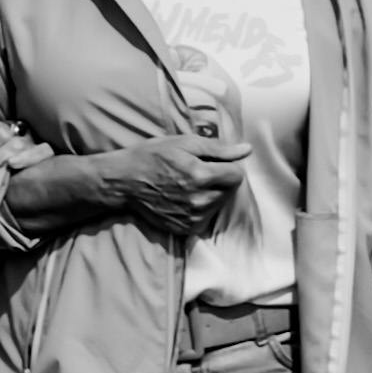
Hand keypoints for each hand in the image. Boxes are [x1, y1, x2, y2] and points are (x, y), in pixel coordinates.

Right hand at [89, 130, 247, 237]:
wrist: (124, 182)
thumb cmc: (153, 156)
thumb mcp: (184, 143)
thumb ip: (219, 149)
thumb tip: (247, 150)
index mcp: (202, 176)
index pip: (237, 174)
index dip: (227, 166)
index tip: (211, 163)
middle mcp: (200, 200)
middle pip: (230, 191)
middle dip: (220, 180)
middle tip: (197, 172)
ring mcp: (192, 218)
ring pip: (219, 204)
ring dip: (211, 194)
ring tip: (188, 185)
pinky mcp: (185, 229)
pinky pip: (206, 218)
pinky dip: (200, 208)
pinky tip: (183, 198)